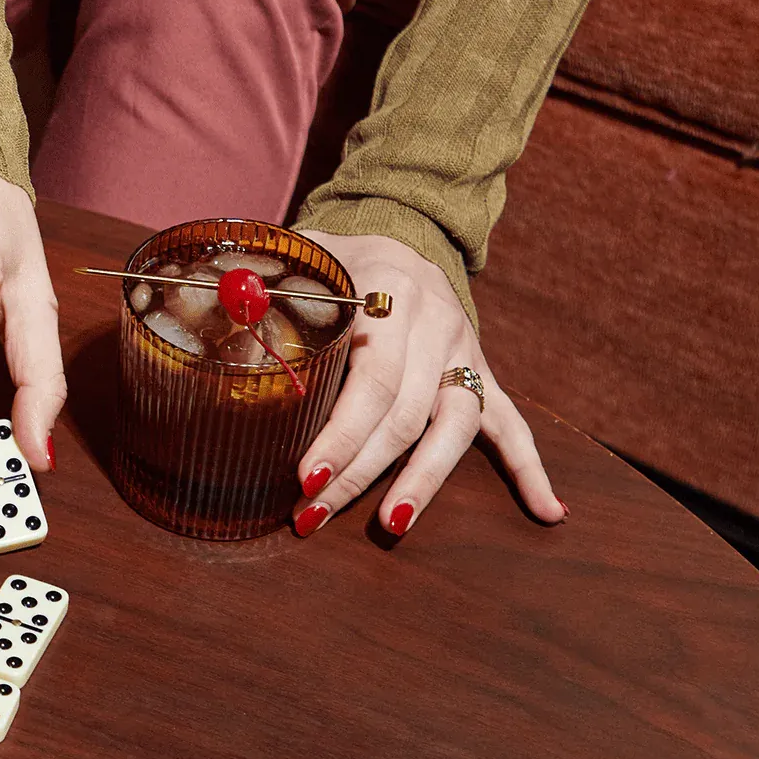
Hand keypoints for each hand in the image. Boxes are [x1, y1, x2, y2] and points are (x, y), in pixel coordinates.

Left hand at [292, 232, 565, 536]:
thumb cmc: (338, 256)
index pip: (371, 378)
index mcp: (389, 292)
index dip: (340, 433)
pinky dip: (531, 468)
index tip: (305, 477)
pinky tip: (547, 512)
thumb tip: (211, 308)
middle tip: (312, 514)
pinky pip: (513, 424)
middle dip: (358, 471)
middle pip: (406, 415)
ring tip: (390, 528)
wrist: (405, 230)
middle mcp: (437, 324)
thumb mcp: (302, 256)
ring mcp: (465, 352)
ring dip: (421, 483)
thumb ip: (264, 282)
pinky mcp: (483, 372)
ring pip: (453, 428)